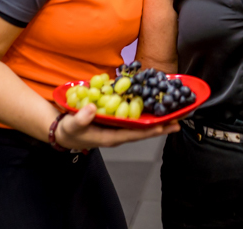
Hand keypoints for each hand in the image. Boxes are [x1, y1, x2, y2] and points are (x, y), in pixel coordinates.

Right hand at [55, 104, 179, 150]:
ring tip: (173, 113)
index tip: (165, 125)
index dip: (150, 130)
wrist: (63, 131)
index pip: (135, 134)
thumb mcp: (71, 125)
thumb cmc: (69, 130)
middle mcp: (119, 133)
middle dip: (161, 125)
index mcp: (111, 137)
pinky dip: (146, 112)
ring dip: (157, 118)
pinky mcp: (117, 120)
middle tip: (179, 119)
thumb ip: (81, 118)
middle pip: (144, 130)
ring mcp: (119, 127)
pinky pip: (135, 117)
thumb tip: (92, 108)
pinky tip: (155, 105)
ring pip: (142, 124)